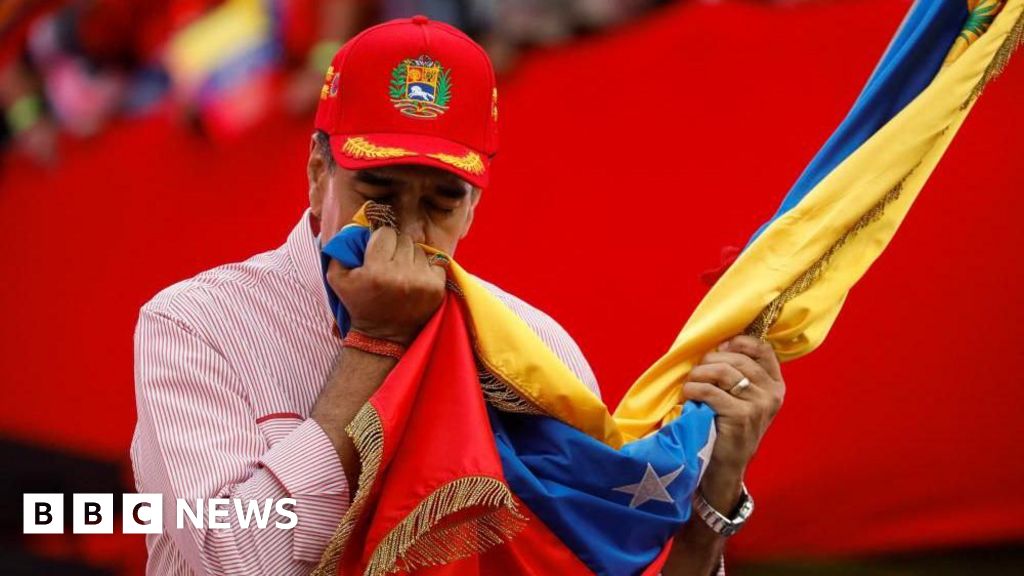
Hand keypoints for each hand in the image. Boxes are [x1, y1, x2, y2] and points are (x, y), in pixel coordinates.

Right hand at [326, 227, 446, 344]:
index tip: (378, 253)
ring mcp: (422, 282)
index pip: (386, 233)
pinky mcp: (437, 288)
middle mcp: (401, 275)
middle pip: (404, 239)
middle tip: (390, 264)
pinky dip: (426, 267)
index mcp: (376, 271)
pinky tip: (415, 279)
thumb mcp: (337, 278)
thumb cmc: (359, 305)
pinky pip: (435, 262)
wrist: (383, 337)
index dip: (380, 241)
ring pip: (419, 249)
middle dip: (396, 248)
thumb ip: (340, 248)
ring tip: (402, 273)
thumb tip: (355, 226)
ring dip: (411, 257)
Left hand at [683, 335, 784, 478]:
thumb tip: (717, 345)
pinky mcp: (741, 417)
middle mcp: (772, 394)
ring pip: (724, 372)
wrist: (726, 467)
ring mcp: (759, 406)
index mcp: (775, 385)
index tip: (720, 347)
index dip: (739, 343)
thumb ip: (738, 373)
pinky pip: (711, 391)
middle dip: (711, 360)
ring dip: (700, 374)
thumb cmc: (727, 427)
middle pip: (738, 359)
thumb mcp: (741, 398)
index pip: (763, 350)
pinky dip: (694, 389)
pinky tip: (688, 395)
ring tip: (690, 383)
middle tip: (696, 371)